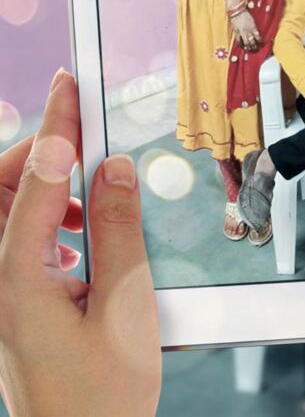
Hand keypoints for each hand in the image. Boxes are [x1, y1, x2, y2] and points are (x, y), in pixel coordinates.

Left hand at [0, 71, 160, 416]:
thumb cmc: (100, 400)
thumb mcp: (125, 307)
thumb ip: (118, 228)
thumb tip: (114, 169)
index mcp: (15, 280)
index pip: (37, 179)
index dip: (58, 125)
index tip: (69, 86)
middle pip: (1, 190)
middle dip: (40, 156)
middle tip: (84, 142)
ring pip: (7, 213)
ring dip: (46, 191)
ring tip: (89, 202)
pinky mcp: (10, 305)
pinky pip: (15, 242)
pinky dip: (47, 224)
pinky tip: (78, 242)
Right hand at [231, 10, 261, 51]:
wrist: (237, 11)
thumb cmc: (246, 14)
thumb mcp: (252, 21)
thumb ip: (254, 28)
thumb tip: (256, 33)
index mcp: (253, 28)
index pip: (258, 37)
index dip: (260, 41)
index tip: (261, 43)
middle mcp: (248, 31)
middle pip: (252, 42)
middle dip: (254, 46)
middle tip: (256, 49)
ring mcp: (242, 32)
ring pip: (246, 42)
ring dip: (248, 47)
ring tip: (249, 49)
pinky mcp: (236, 32)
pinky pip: (238, 40)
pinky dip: (240, 44)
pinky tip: (241, 46)